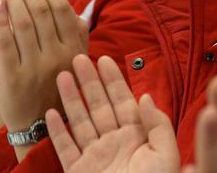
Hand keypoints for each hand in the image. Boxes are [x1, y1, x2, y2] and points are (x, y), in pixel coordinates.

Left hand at [0, 0, 89, 156]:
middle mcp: (58, 56)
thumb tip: (80, 9)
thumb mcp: (75, 63)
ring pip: (23, 22)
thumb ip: (77, 36)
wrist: (40, 127)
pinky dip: (1, 20)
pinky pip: (6, 43)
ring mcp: (36, 68)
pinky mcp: (14, 79)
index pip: (60, 7)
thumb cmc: (58, 87)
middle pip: (40, 10)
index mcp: (75, 48)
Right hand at [47, 55, 178, 172]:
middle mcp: (115, 145)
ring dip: (70, 99)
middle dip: (89, 82)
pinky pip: (66, 150)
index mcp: (137, 138)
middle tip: (77, 57)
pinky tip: (50, 114)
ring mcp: (95, 159)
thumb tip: (144, 96)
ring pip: (80, 122)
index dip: (113, 80)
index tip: (103, 58)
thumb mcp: (166, 156)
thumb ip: (158, 125)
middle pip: (99, 107)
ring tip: (62, 76)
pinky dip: (57, 133)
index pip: (124, 101)